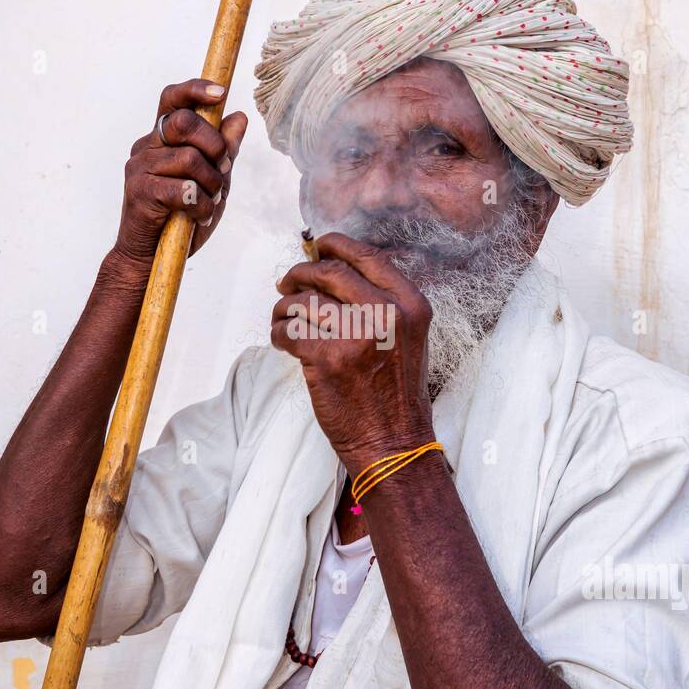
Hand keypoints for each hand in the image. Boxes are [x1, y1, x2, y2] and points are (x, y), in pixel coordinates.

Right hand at [111, 78, 246, 275]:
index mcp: (163, 139)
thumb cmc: (181, 217)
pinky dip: (201, 206)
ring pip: (189, 159)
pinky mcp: (139, 192)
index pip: (172, 99)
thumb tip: (239, 117)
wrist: (150, 257)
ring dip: (211, 185)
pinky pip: (183, 189)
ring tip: (208, 202)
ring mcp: (139, 168)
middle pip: (184, 121)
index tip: (220, 93)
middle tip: (222, 169)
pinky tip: (197, 217)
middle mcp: (147, 147)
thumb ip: (223, 152)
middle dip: (214, 145)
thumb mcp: (212, 182)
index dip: (195, 89)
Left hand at [271, 231, 434, 476]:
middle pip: (330, 272)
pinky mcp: (327, 358)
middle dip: (301, 274)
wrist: (393, 442)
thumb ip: (382, 303)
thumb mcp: (409, 337)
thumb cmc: (397, 393)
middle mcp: (386, 314)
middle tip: (286, 283)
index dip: (335, 245)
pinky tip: (283, 342)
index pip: (366, 257)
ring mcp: (356, 336)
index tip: (316, 246)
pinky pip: (289, 331)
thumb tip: (336, 271)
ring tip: (281, 318)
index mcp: (410, 304)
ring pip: (304, 301)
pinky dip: (278, 334)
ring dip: (284, 307)